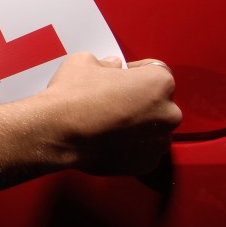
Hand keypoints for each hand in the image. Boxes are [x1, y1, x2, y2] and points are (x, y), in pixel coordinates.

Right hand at [41, 53, 180, 175]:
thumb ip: (106, 63)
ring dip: (136, 125)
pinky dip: (129, 146)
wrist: (58, 133)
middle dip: (139, 100)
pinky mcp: (146, 164)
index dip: (136, 71)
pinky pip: (142, 151)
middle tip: (112, 100)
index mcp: (158, 83)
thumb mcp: (84, 62)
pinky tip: (107, 139)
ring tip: (107, 122)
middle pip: (158, 102)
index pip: (156, 70)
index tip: (122, 76)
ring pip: (152, 129)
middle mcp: (167, 113)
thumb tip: (111, 68)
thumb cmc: (73, 98)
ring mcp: (159, 141)